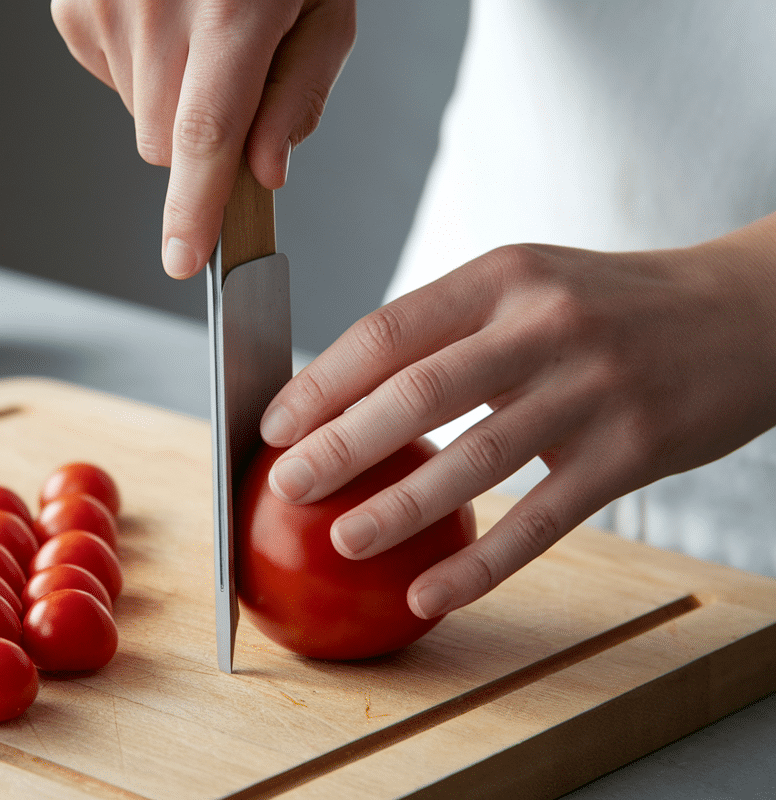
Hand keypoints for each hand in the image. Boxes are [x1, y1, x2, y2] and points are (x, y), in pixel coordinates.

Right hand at [50, 0, 355, 277]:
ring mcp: (103, 6)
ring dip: (170, 95)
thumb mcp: (323, 6)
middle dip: (200, 133)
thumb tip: (265, 170)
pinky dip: (138, 65)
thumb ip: (300, 94)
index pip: (205, 134)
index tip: (182, 256)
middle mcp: (156, 8)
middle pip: (165, 141)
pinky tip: (162, 17)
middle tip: (230, 70)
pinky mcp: (72, 8)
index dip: (194, 205)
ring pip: (137, 116)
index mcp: (230, 10)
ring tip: (196, 26)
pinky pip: (109, 80)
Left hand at [259, 217, 775, 617]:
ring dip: (400, 508)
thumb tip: (342, 396)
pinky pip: (543, 519)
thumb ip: (448, 330)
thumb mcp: (528, 286)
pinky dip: (482, 563)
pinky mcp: (633, 450)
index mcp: (503, 275)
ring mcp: (593, 388)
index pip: (389, 330)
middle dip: (340, 445)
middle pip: (419, 392)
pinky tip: (430, 591)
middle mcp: (545, 323)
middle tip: (285, 486)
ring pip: (477, 458)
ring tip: (342, 541)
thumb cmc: (610, 306)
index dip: (321, 382)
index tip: (272, 425)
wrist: (748, 312)